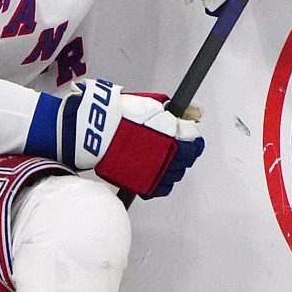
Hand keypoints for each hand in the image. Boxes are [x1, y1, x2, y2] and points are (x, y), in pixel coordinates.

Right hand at [52, 77, 202, 197]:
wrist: (97, 131)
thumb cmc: (120, 115)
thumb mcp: (151, 103)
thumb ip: (172, 110)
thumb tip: (189, 112)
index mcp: (172, 137)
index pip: (194, 146)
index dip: (194, 143)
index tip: (192, 140)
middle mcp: (167, 156)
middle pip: (186, 161)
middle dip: (183, 154)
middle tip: (175, 148)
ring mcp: (155, 171)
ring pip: (174, 175)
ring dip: (172, 168)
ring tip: (162, 159)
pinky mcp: (142, 183)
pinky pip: (161, 188)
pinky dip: (161, 182)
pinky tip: (156, 173)